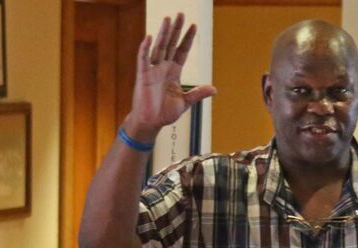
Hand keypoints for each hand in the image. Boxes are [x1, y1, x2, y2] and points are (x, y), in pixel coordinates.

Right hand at [124, 13, 216, 140]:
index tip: (193, 26)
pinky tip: (149, 38)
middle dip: (176, 30)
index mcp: (174, 72)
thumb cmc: (164, 113)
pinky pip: (144, 60)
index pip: (182, 51)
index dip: (187, 39)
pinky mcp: (143, 76)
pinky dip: (145, 49)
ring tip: (168, 19)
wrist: (150, 123)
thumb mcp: (185, 102)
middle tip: (181, 14)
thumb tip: (214, 89)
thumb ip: (198, 94)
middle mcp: (163, 68)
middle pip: (171, 44)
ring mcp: (153, 70)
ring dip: (163, 34)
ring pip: (159, 48)